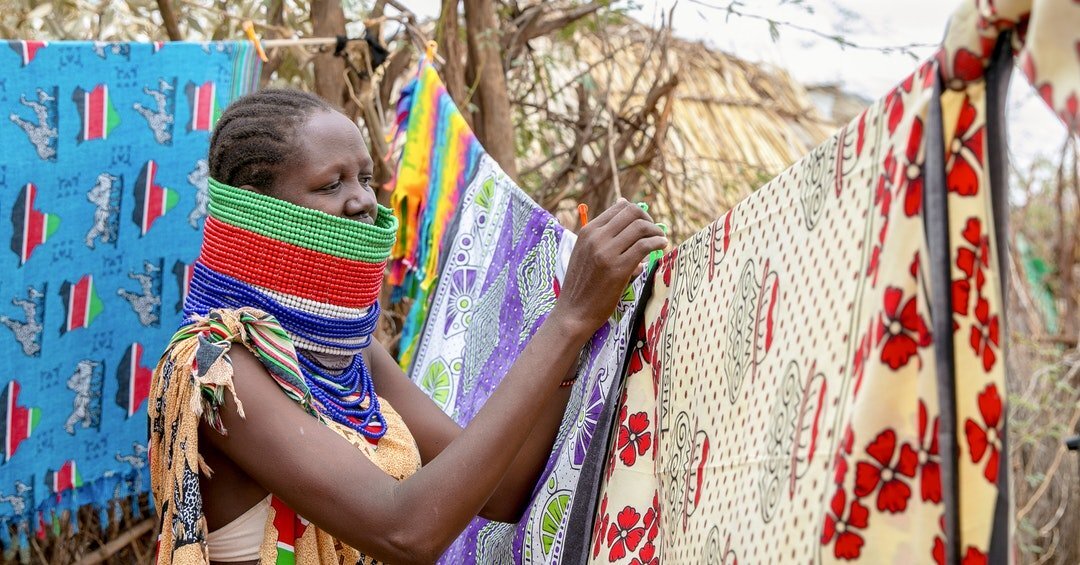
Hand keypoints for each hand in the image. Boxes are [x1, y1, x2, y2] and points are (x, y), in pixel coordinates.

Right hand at [552, 199, 666, 337]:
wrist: (574, 311)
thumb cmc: (582, 283)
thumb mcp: (586, 252)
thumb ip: (603, 235)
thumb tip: (624, 209)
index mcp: (588, 231)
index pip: (619, 207)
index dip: (638, 212)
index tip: (645, 224)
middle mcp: (596, 238)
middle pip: (632, 212)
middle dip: (649, 219)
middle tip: (655, 232)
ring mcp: (606, 253)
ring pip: (640, 227)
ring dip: (656, 231)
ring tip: (660, 240)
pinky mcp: (618, 269)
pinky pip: (644, 246)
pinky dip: (657, 243)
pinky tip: (661, 247)